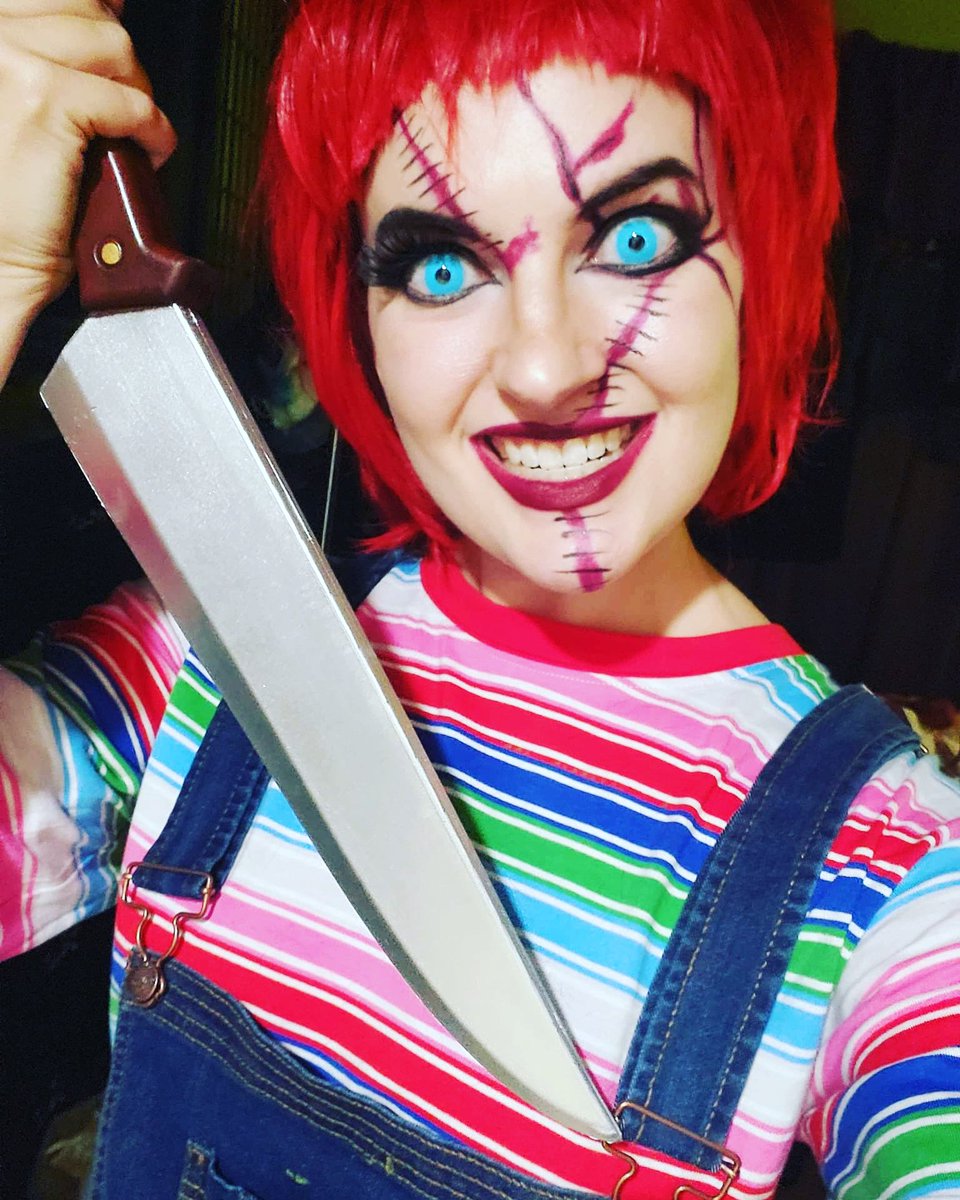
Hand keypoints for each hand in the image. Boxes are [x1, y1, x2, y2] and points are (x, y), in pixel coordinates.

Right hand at [0, 0, 175, 326]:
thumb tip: (109, 9)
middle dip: (120, 62)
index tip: (115, 50)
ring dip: (138, 91)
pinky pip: (131, 102)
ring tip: (131, 133)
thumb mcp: (25, 102)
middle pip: (88, 12)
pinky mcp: (46, 101)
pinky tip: (146, 155)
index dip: (95, 15)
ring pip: (114, 45)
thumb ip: (53, 56)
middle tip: (124, 108)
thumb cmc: (10, 196)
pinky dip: (154, 131)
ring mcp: (13, 61)